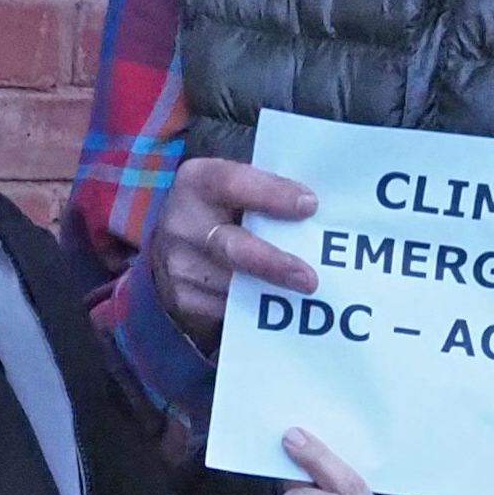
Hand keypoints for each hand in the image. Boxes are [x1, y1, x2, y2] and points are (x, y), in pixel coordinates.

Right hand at [151, 156, 321, 344]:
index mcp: (198, 182)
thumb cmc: (222, 211)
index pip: (233, 184)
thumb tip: (318, 209)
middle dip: (273, 264)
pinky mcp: (183, 301)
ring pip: (234, 286)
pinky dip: (257, 311)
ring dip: (272, 293)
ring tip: (303, 296)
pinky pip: (227, 311)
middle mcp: (182, 224)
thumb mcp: (234, 190)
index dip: (272, 195)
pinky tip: (278, 308)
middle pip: (232, 247)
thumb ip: (268, 194)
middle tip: (309, 279)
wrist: (175, 247)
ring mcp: (180, 266)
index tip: (309, 206)